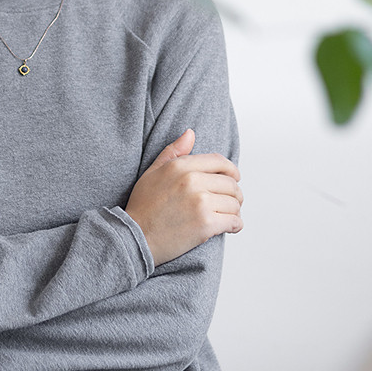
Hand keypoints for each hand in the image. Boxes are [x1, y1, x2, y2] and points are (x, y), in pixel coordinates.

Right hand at [124, 128, 242, 265]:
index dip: (231, 171)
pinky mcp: (206, 224)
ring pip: (234, 203)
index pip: (220, 161)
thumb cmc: (144, 207)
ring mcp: (200, 202)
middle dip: (234, 194)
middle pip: (230, 184)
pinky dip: (235, 225)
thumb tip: (190, 133)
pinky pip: (234, 221)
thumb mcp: (153, 172)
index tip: (234, 178)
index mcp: (180, 166)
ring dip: (234, 211)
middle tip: (230, 202)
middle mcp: (192, 181)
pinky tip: (229, 227)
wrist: (136, 237)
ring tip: (227, 216)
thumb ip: (173, 151)